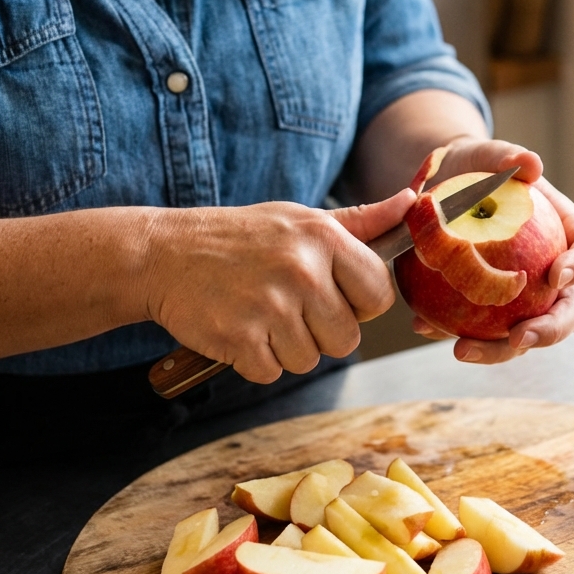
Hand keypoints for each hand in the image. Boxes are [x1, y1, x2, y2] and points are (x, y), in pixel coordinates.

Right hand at [142, 189, 414, 383]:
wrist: (162, 254)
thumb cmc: (238, 237)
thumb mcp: (298, 219)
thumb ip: (359, 221)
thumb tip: (411, 202)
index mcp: (322, 238)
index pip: (378, 295)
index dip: (359, 304)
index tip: (332, 296)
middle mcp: (301, 270)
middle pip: (346, 338)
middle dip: (320, 332)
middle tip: (286, 307)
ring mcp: (269, 306)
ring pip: (310, 360)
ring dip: (286, 347)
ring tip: (259, 314)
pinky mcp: (239, 338)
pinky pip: (271, 371)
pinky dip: (255, 360)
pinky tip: (239, 328)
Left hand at [409, 137, 573, 363]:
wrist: (442, 189)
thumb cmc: (475, 169)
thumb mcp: (486, 156)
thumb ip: (507, 158)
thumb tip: (530, 163)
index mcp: (569, 235)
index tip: (555, 275)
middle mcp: (554, 274)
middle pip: (568, 310)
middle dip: (549, 331)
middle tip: (518, 338)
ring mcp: (523, 298)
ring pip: (523, 335)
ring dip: (497, 351)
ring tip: (461, 350)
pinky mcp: (487, 311)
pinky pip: (475, 329)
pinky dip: (449, 331)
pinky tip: (422, 327)